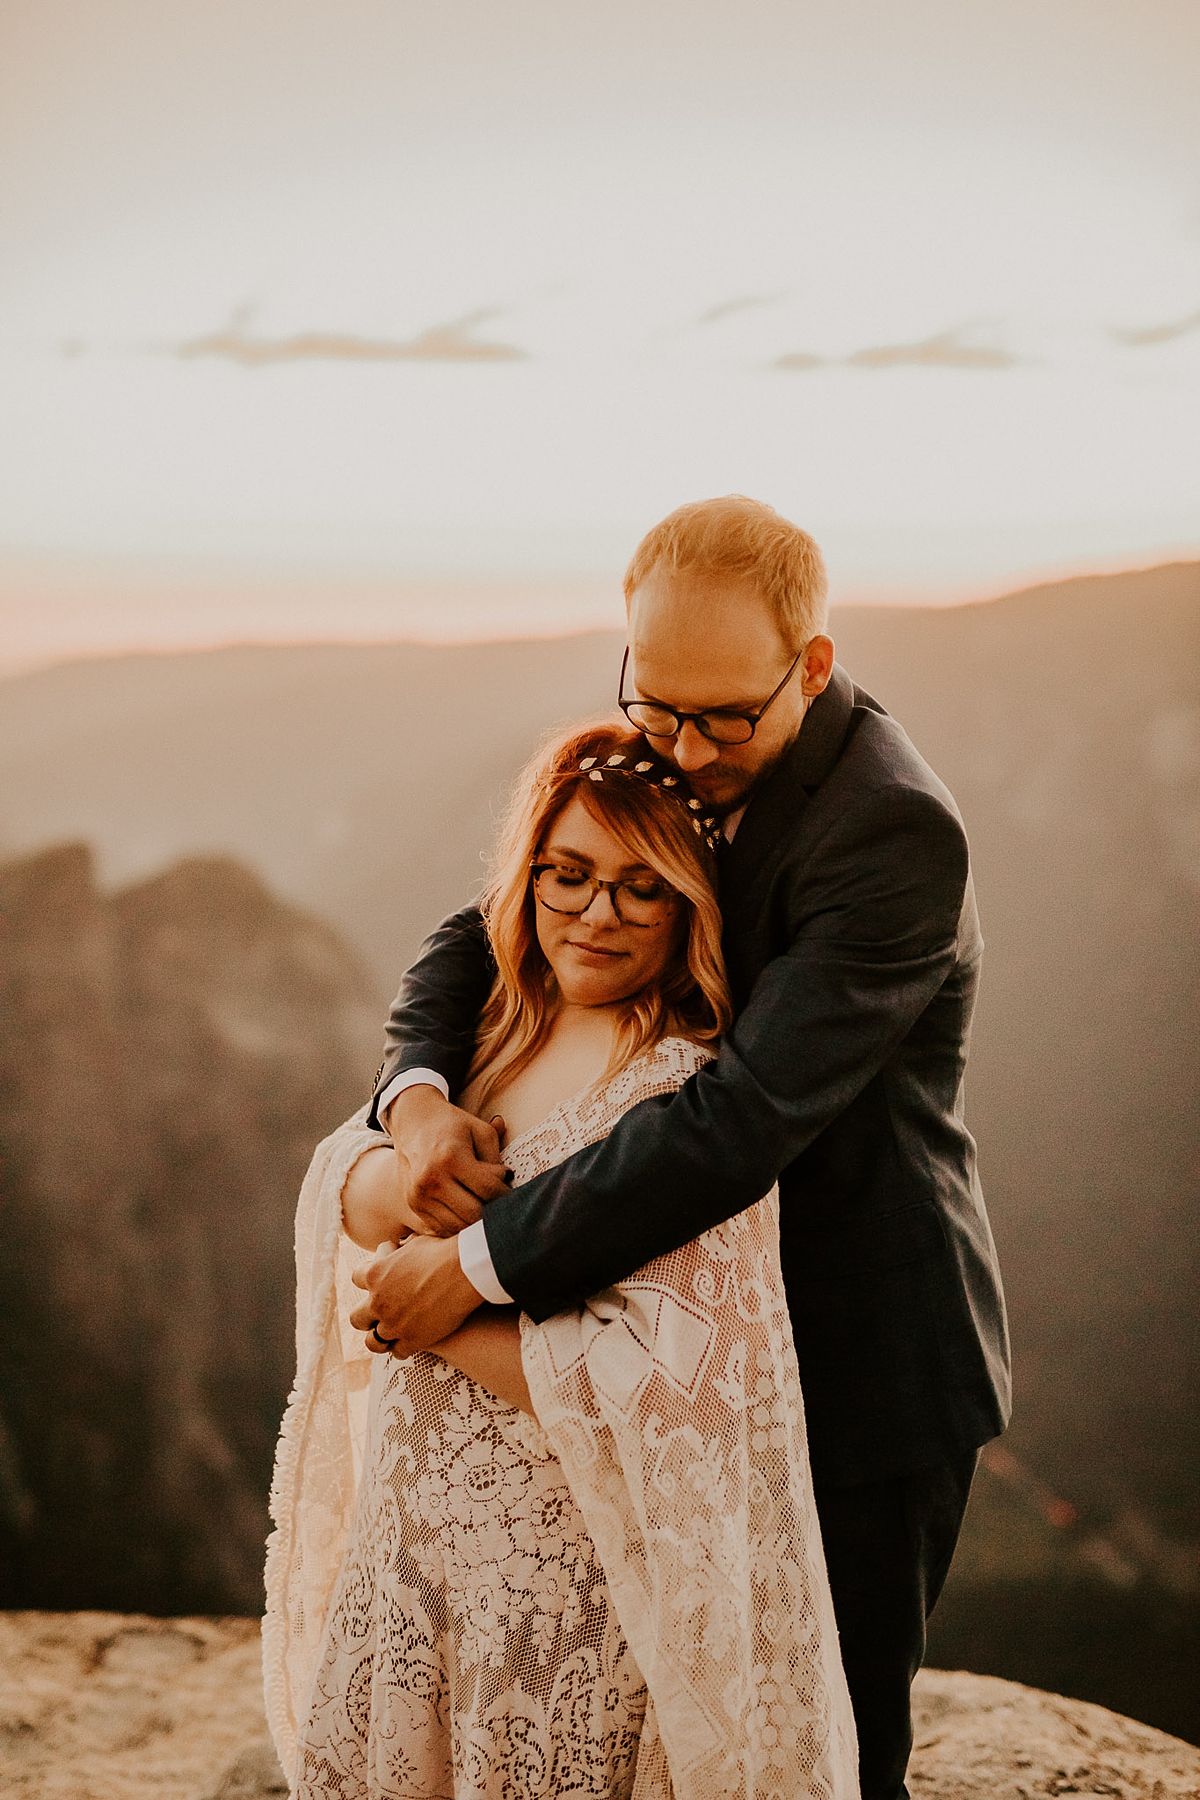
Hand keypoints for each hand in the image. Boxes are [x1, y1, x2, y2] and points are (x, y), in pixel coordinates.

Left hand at [351, 1233, 482, 1357]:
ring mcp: (393, 1324)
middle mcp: (378, 1302)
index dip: (366, 1280)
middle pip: (356, 1318)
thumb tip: (395, 1248)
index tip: (377, 1282)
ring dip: (380, 1338)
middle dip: (366, 1316)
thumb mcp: (411, 1244)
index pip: (356, 1279)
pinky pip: (398, 1352)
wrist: (463, 1272)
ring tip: (390, 1334)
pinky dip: (402, 1348)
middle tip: (378, 1314)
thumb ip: (396, 1252)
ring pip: (373, 1342)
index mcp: (374, 1274)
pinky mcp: (412, 1339)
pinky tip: (410, 1342)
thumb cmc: (441, 1252)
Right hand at [384, 1086, 510, 1235]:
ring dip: (476, 1220)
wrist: (413, 1122)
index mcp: (450, 1159)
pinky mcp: (414, 1206)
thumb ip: (496, 1157)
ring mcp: (419, 1196)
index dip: (506, 1191)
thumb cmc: (451, 1125)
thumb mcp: (480, 1130)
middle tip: (501, 1200)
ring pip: (459, 1226)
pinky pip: (443, 1229)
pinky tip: (467, 1209)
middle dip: (493, 1210)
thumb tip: (506, 1182)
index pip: (488, 1189)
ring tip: (484, 1204)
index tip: (511, 1185)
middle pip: (474, 1213)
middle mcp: (431, 1180)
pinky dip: (459, 1225)